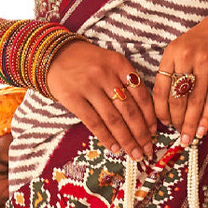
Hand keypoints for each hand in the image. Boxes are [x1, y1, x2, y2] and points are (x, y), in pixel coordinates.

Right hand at [46, 39, 157, 160]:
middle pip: (129, 111)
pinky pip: (94, 123)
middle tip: (147, 150)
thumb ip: (126, 83)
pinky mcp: (73, 98)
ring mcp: (88, 86)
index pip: (141, 95)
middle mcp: (105, 74)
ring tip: (135, 154)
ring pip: (114, 120)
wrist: (53, 54)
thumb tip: (144, 118)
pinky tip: (115, 149)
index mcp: (119, 63)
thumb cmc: (87, 63)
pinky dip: (107, 138)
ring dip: (127, 140)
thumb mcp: (110, 63)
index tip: (154, 132)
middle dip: (141, 134)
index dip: (149, 117)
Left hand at [154, 0, 207, 145]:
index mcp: (172, 51)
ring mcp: (205, 63)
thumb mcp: (185, 46)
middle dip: (177, 122)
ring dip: (191, 125)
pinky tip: (202, 130)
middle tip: (178, 137)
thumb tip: (171, 102)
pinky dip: (206, 118)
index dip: (160, 110)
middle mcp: (186, 56)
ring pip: (194, 102)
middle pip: (177, 98)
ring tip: (188, 139)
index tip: (163, 124)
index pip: (160, 88)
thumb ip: (177, 69)